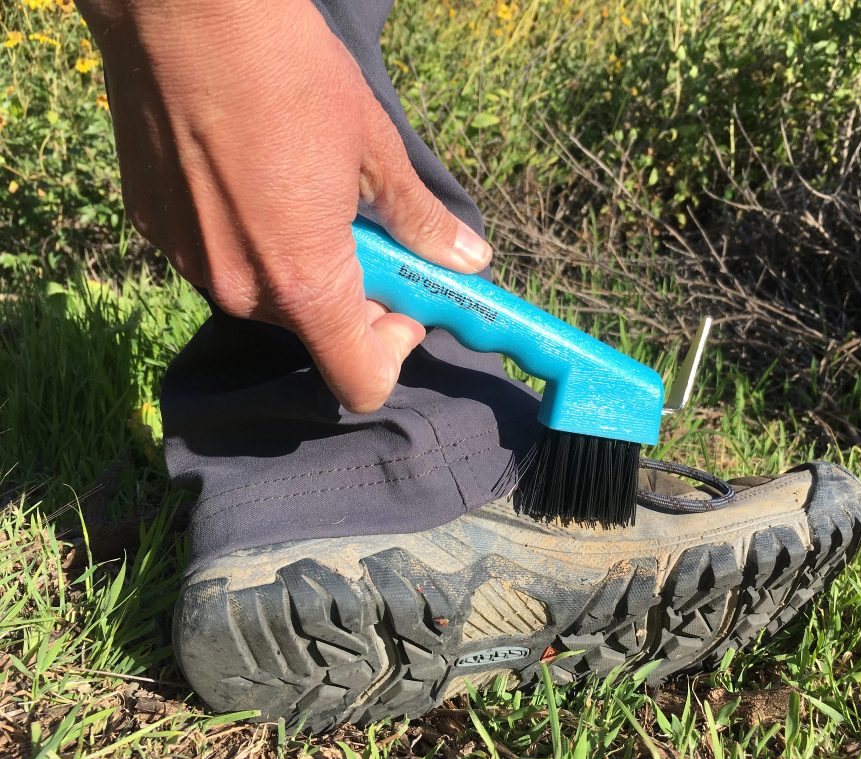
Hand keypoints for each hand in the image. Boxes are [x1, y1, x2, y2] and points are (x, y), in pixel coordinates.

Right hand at [78, 0, 491, 411]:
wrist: (180, 9)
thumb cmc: (290, 73)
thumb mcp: (375, 149)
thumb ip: (420, 222)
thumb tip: (468, 260)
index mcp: (305, 282)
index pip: (360, 381)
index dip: (393, 351)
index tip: (404, 302)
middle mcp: (241, 290)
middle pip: (315, 333)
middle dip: (351, 296)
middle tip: (366, 230)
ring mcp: (190, 262)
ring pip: (267, 296)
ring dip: (298, 264)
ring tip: (305, 190)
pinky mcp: (154, 228)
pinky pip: (220, 259)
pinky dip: (247, 237)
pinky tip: (251, 175)